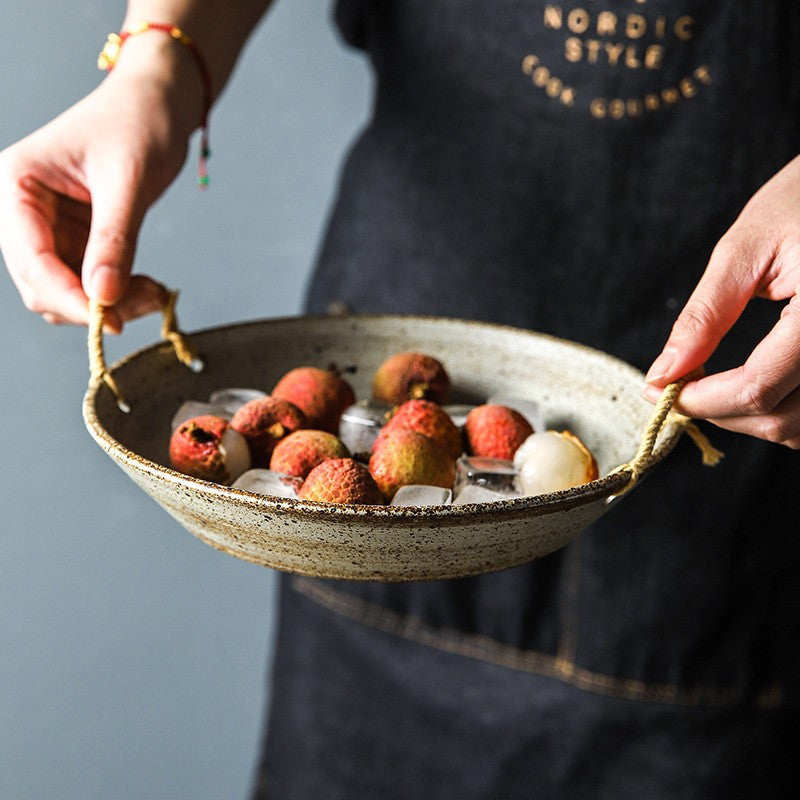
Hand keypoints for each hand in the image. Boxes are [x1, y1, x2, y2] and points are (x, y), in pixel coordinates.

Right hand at [0, 38, 199, 331]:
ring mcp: (49, 229)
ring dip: (108, 303)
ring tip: (154, 292)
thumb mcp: (128, 181)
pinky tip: (149, 287)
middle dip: (90, 303)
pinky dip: (117, 294)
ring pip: (66, 291)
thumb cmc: (138, 123)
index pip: (30, 258)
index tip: (107, 321)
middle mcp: (22, 210)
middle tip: (146, 303)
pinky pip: (89, 283)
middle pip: (41, 283)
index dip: (66, 296)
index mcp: (16, 184)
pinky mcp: (76, 240)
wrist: (157, 105)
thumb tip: (103, 298)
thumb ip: (114, 240)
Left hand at [644, 155, 799, 448]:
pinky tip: (752, 387)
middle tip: (678, 390)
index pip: (758, 388)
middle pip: (780, 419)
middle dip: (719, 413)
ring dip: (749, 420)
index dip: (701, 401)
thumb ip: (704, 316)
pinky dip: (780, 413)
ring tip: (711, 388)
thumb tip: (663, 373)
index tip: (660, 392)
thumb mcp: (746, 248)